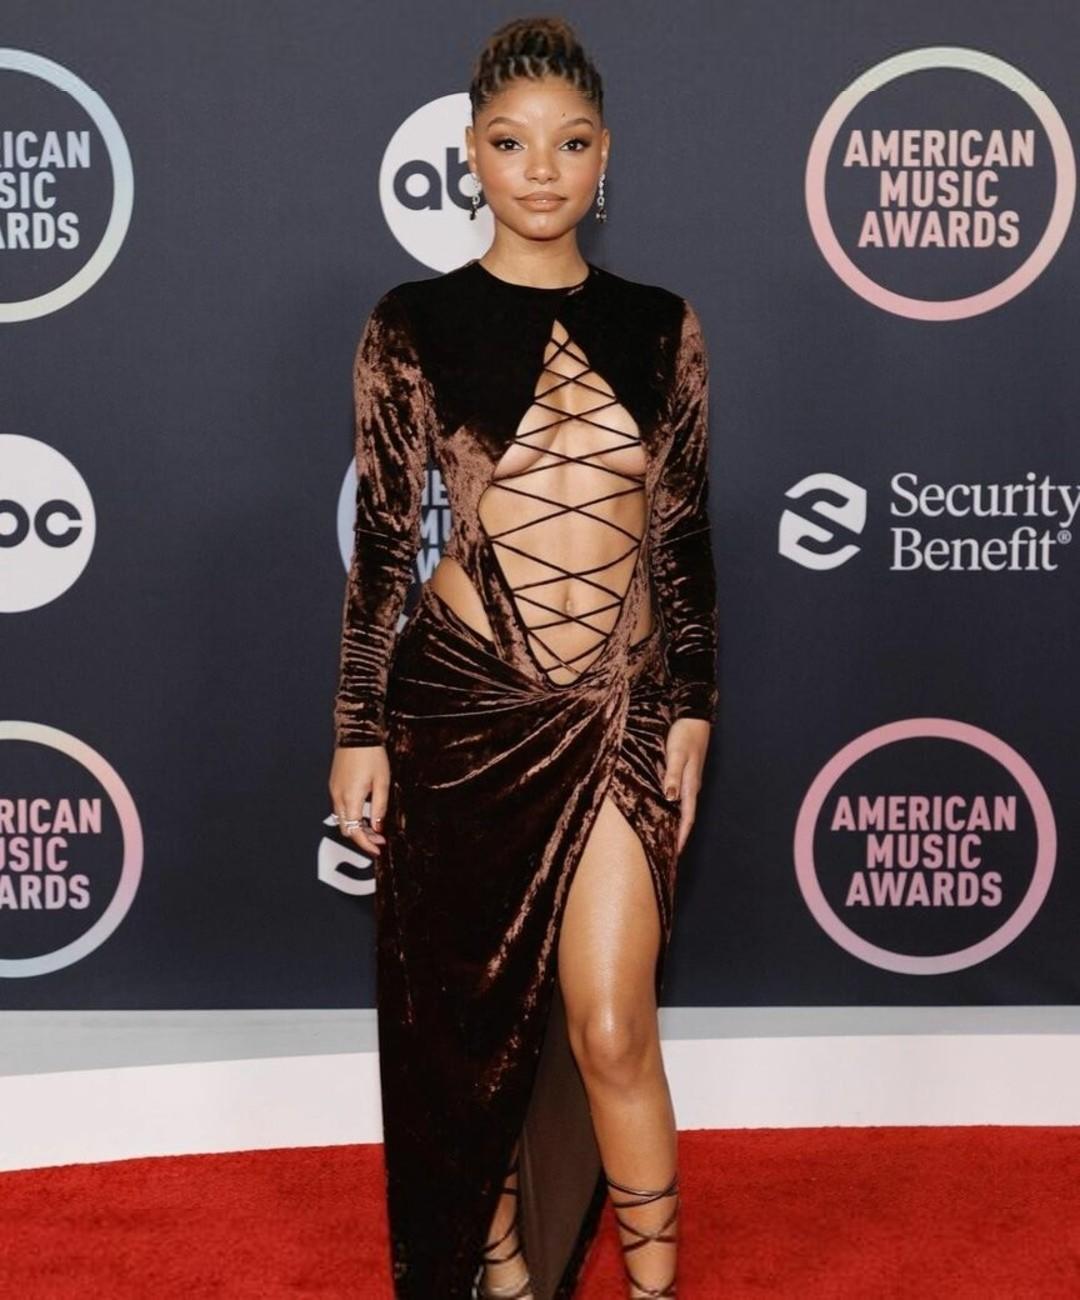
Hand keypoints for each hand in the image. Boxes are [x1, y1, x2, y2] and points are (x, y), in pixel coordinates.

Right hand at [328, 744, 389, 857]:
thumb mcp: (382, 782)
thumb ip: (379, 808)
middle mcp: (338, 796)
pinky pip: (340, 808)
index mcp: (351, 798)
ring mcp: (334, 790)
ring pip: (342, 819)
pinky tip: (364, 813)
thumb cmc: (372, 755)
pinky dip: (351, 816)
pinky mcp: (334, 785)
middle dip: (362, 838)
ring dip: (357, 827)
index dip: (366, 845)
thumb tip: (377, 827)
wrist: (357, 734)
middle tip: (379, 839)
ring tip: (374, 827)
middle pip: (346, 829)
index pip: (355, 832)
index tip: (377, 850)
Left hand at [661, 717, 710, 855]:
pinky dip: (673, 809)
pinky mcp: (685, 773)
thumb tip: (670, 798)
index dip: (681, 837)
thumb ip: (672, 775)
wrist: (693, 717)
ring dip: (675, 823)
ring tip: (665, 837)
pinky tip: (665, 810)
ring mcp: (688, 780)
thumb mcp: (676, 754)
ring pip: (682, 808)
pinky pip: (679, 797)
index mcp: (690, 785)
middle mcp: (691, 786)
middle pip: (685, 817)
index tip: (674, 855)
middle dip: (678, 835)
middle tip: (668, 853)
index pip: (687, 818)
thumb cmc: (683, 735)